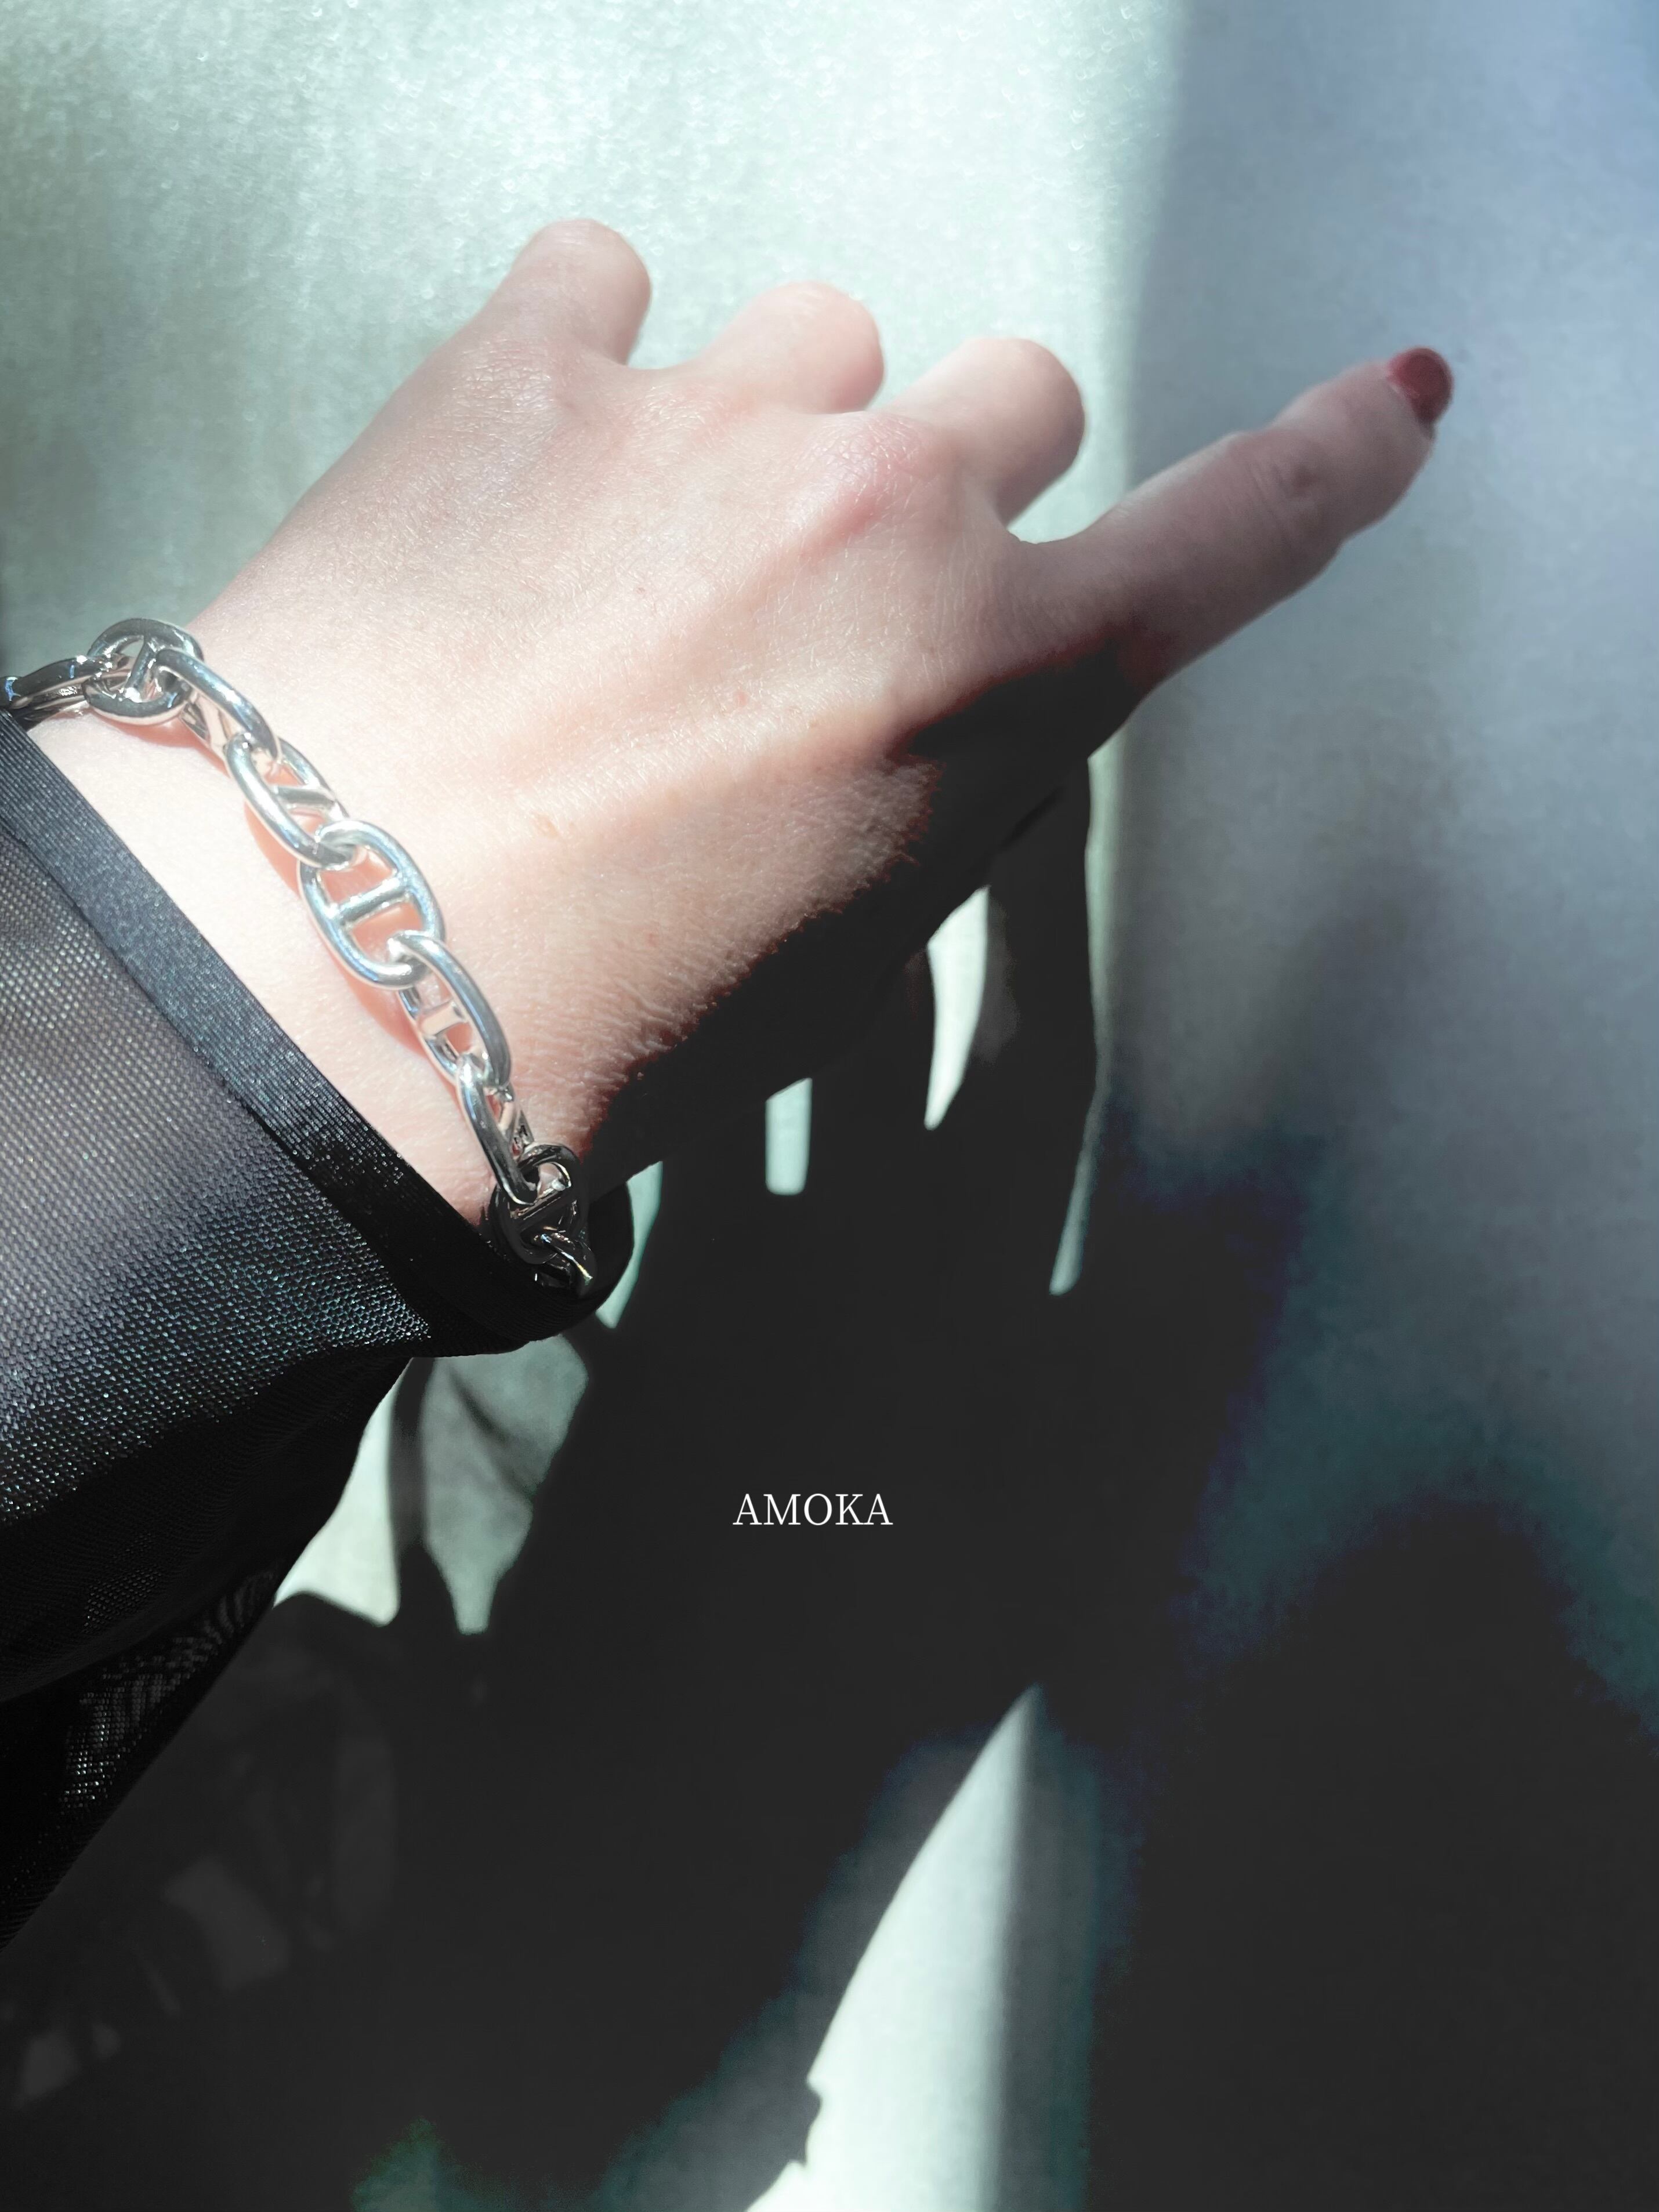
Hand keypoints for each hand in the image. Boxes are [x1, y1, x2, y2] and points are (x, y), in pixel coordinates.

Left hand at [39, 220, 1449, 1208]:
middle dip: (943, 484)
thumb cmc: (609, 1021)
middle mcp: (887, 509)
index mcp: (991, 677)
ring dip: (770, 419)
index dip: (1327, 466)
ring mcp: (707, 415)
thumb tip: (932, 671)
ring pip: (820, 334)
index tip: (1388, 403)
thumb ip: (942, 764)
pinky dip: (592, 353)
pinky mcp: (523, 365)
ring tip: (639, 553)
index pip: (1233, 536)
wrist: (343, 988)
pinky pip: (607, 274)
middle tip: (817, 595)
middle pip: (1008, 401)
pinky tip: (532, 466)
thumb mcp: (851, 936)